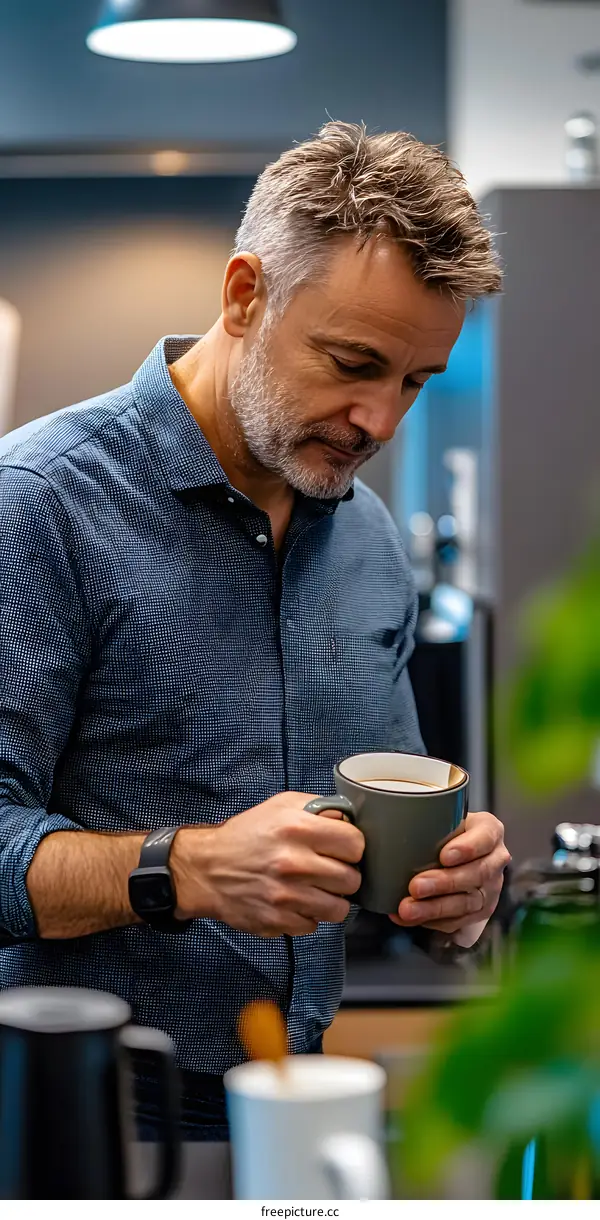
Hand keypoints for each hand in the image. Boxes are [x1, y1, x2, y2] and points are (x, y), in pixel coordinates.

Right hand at [171, 793, 364, 937]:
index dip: (353, 847)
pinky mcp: (278, 921)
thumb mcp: (281, 806)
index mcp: (297, 828)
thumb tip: (350, 818)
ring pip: (339, 909)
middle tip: (329, 871)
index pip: (356, 844)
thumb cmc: (247, 835)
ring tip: (316, 889)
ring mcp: (286, 896)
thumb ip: (319, 808)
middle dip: (344, 875)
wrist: (206, 868)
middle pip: (352, 879)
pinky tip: (295, 902)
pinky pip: (314, 925)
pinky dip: (308, 916)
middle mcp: (293, 863)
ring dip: (331, 900)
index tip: (343, 850)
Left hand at [388, 811, 509, 940]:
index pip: (485, 837)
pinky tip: (408, 917)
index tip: (444, 855)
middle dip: (444, 883)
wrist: (457, 851)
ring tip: (408, 908)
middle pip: (476, 874)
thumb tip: (377, 820)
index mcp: (489, 831)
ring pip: (467, 902)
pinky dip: (430, 921)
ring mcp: (491, 888)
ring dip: (435, 908)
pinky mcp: (480, 910)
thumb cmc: (444, 830)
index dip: (467, 848)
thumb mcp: (441, 816)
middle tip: (416, 886)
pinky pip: (457, 921)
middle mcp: (495, 859)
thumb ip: (423, 817)